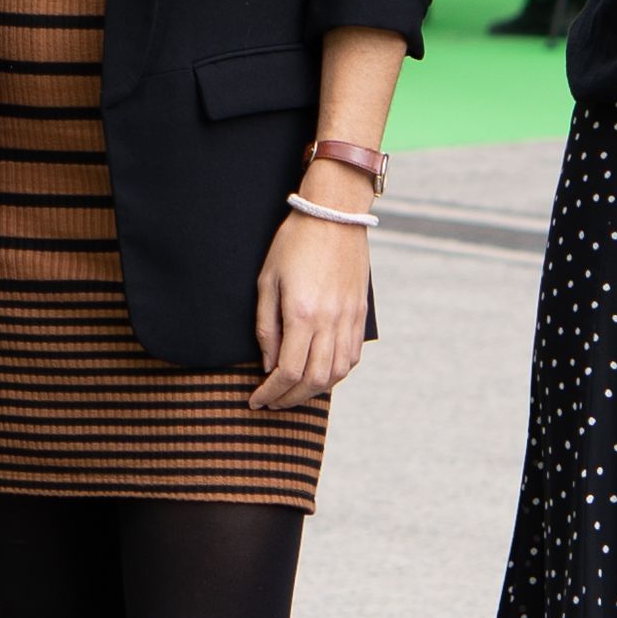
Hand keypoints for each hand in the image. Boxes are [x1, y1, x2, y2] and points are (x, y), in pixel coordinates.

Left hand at [251, 209, 370, 411]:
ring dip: (313, 391)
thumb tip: (268, 363)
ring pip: (336, 374)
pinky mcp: (360, 314)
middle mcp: (330, 321)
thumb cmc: (294, 243)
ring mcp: (349, 319)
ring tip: (293, 392)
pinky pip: (351, 357)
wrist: (334, 215)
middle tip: (272, 402)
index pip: (288, 371)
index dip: (271, 392)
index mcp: (302, 314)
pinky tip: (319, 374)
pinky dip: (335, 374)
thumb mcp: (267, 281)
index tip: (256, 400)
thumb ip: (266, 326)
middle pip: (314, 380)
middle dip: (290, 398)